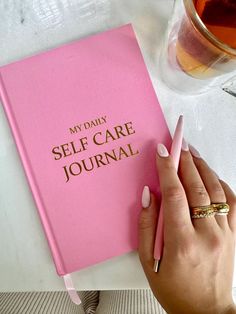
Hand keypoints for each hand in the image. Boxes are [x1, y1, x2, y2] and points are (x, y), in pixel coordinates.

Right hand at [138, 143, 235, 313]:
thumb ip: (146, 225)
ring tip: (193, 153)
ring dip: (203, 168)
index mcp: (181, 243)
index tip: (163, 152)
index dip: (167, 169)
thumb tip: (149, 195)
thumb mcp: (148, 263)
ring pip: (215, 191)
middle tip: (179, 145)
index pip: (175, 195)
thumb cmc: (174, 290)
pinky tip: (212, 175)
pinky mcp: (234, 236)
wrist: (205, 312)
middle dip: (186, 162)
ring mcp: (224, 234)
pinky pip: (232, 203)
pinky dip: (222, 185)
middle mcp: (207, 235)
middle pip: (197, 188)